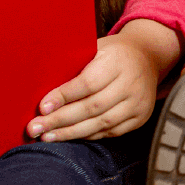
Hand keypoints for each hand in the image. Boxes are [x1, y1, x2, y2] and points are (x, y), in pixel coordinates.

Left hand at [34, 19, 178, 141]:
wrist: (148, 58)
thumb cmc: (112, 53)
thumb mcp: (95, 48)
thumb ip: (74, 65)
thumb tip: (41, 86)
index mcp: (118, 61)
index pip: (88, 83)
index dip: (64, 96)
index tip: (42, 108)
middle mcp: (132, 83)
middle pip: (93, 107)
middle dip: (61, 120)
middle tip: (35, 128)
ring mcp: (139, 102)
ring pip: (102, 123)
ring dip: (71, 133)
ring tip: (48, 136)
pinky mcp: (141, 117)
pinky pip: (111, 132)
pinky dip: (88, 135)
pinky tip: (70, 135)